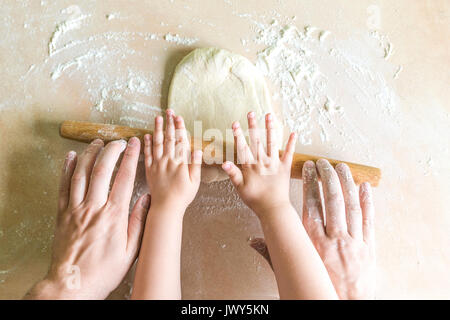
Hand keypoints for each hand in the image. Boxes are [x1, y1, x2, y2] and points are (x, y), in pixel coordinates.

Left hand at [25, 138, 148, 298]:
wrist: (72, 284)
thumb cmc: (103, 270)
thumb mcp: (130, 250)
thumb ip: (139, 222)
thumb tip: (146, 200)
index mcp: (113, 216)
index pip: (124, 178)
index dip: (131, 158)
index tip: (135, 145)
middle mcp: (94, 208)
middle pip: (102, 170)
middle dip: (111, 151)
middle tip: (118, 141)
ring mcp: (75, 209)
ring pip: (82, 174)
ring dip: (90, 154)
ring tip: (97, 142)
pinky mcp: (62, 214)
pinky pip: (64, 186)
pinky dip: (67, 169)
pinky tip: (71, 157)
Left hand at [144, 109, 201, 213]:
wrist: (166, 208)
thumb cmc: (183, 196)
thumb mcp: (194, 182)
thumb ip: (195, 165)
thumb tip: (196, 150)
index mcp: (180, 163)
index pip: (180, 141)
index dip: (179, 128)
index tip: (179, 117)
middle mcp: (167, 161)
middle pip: (168, 139)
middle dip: (169, 124)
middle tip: (169, 111)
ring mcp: (157, 165)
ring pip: (157, 143)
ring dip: (157, 129)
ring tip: (158, 118)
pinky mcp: (149, 170)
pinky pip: (147, 155)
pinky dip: (147, 144)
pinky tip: (147, 135)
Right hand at [221, 111, 296, 215]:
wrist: (273, 208)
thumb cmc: (255, 200)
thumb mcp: (240, 188)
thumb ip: (233, 174)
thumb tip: (224, 162)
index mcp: (250, 166)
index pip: (242, 147)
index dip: (238, 135)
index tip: (235, 123)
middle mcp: (262, 162)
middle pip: (256, 140)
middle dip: (253, 126)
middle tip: (251, 112)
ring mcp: (275, 163)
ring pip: (272, 142)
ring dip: (271, 128)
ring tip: (269, 115)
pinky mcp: (285, 167)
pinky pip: (289, 153)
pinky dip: (291, 143)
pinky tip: (294, 133)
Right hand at [249, 160, 375, 298]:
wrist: (346, 306)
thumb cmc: (319, 287)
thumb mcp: (292, 270)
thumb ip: (272, 253)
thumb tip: (252, 241)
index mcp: (314, 242)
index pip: (311, 204)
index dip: (310, 183)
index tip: (308, 169)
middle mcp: (334, 238)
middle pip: (331, 200)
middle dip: (327, 177)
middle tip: (324, 163)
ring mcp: (354, 241)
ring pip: (350, 206)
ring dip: (346, 183)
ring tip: (341, 167)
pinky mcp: (369, 247)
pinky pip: (369, 220)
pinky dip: (368, 201)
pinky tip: (365, 186)